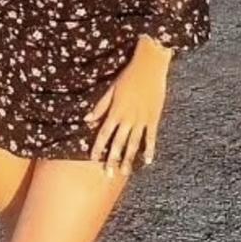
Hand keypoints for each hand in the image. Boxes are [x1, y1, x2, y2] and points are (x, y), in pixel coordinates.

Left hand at [85, 36, 172, 175]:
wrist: (150, 66)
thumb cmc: (129, 75)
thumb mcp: (111, 89)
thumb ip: (100, 106)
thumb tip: (87, 119)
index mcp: (116, 111)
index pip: (104, 133)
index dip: (98, 147)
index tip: (93, 159)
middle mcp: (128, 118)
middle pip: (118, 143)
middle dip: (112, 159)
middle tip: (108, 175)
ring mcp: (142, 120)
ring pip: (134, 143)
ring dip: (128, 158)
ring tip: (124, 172)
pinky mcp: (154, 118)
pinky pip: (151, 137)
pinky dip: (149, 150)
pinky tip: (147, 161)